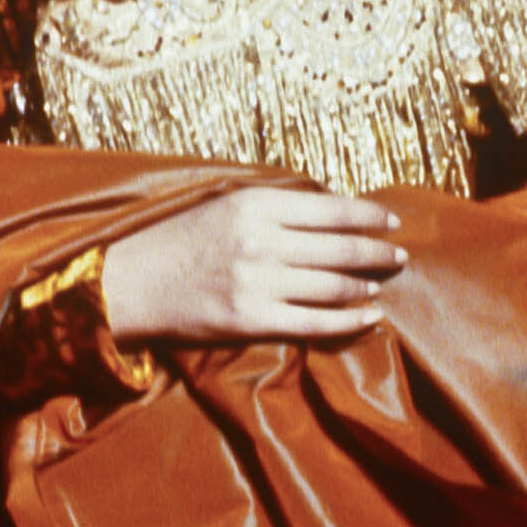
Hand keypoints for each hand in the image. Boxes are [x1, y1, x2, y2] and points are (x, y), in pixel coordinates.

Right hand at [102, 185, 405, 347]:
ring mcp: (256, 283)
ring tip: (382, 284)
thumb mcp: (222, 204)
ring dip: (365, 285)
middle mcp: (260, 241)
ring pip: (332, 285)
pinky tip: (370, 316)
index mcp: (254, 203)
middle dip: (377, 252)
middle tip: (399, 256)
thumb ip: (271, 206)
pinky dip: (349, 320)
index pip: (329, 208)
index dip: (368, 216)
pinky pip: (314, 323)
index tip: (390, 221)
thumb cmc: (175, 240)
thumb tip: (327, 208)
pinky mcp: (250, 320)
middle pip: (339, 247)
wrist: (127, 283)